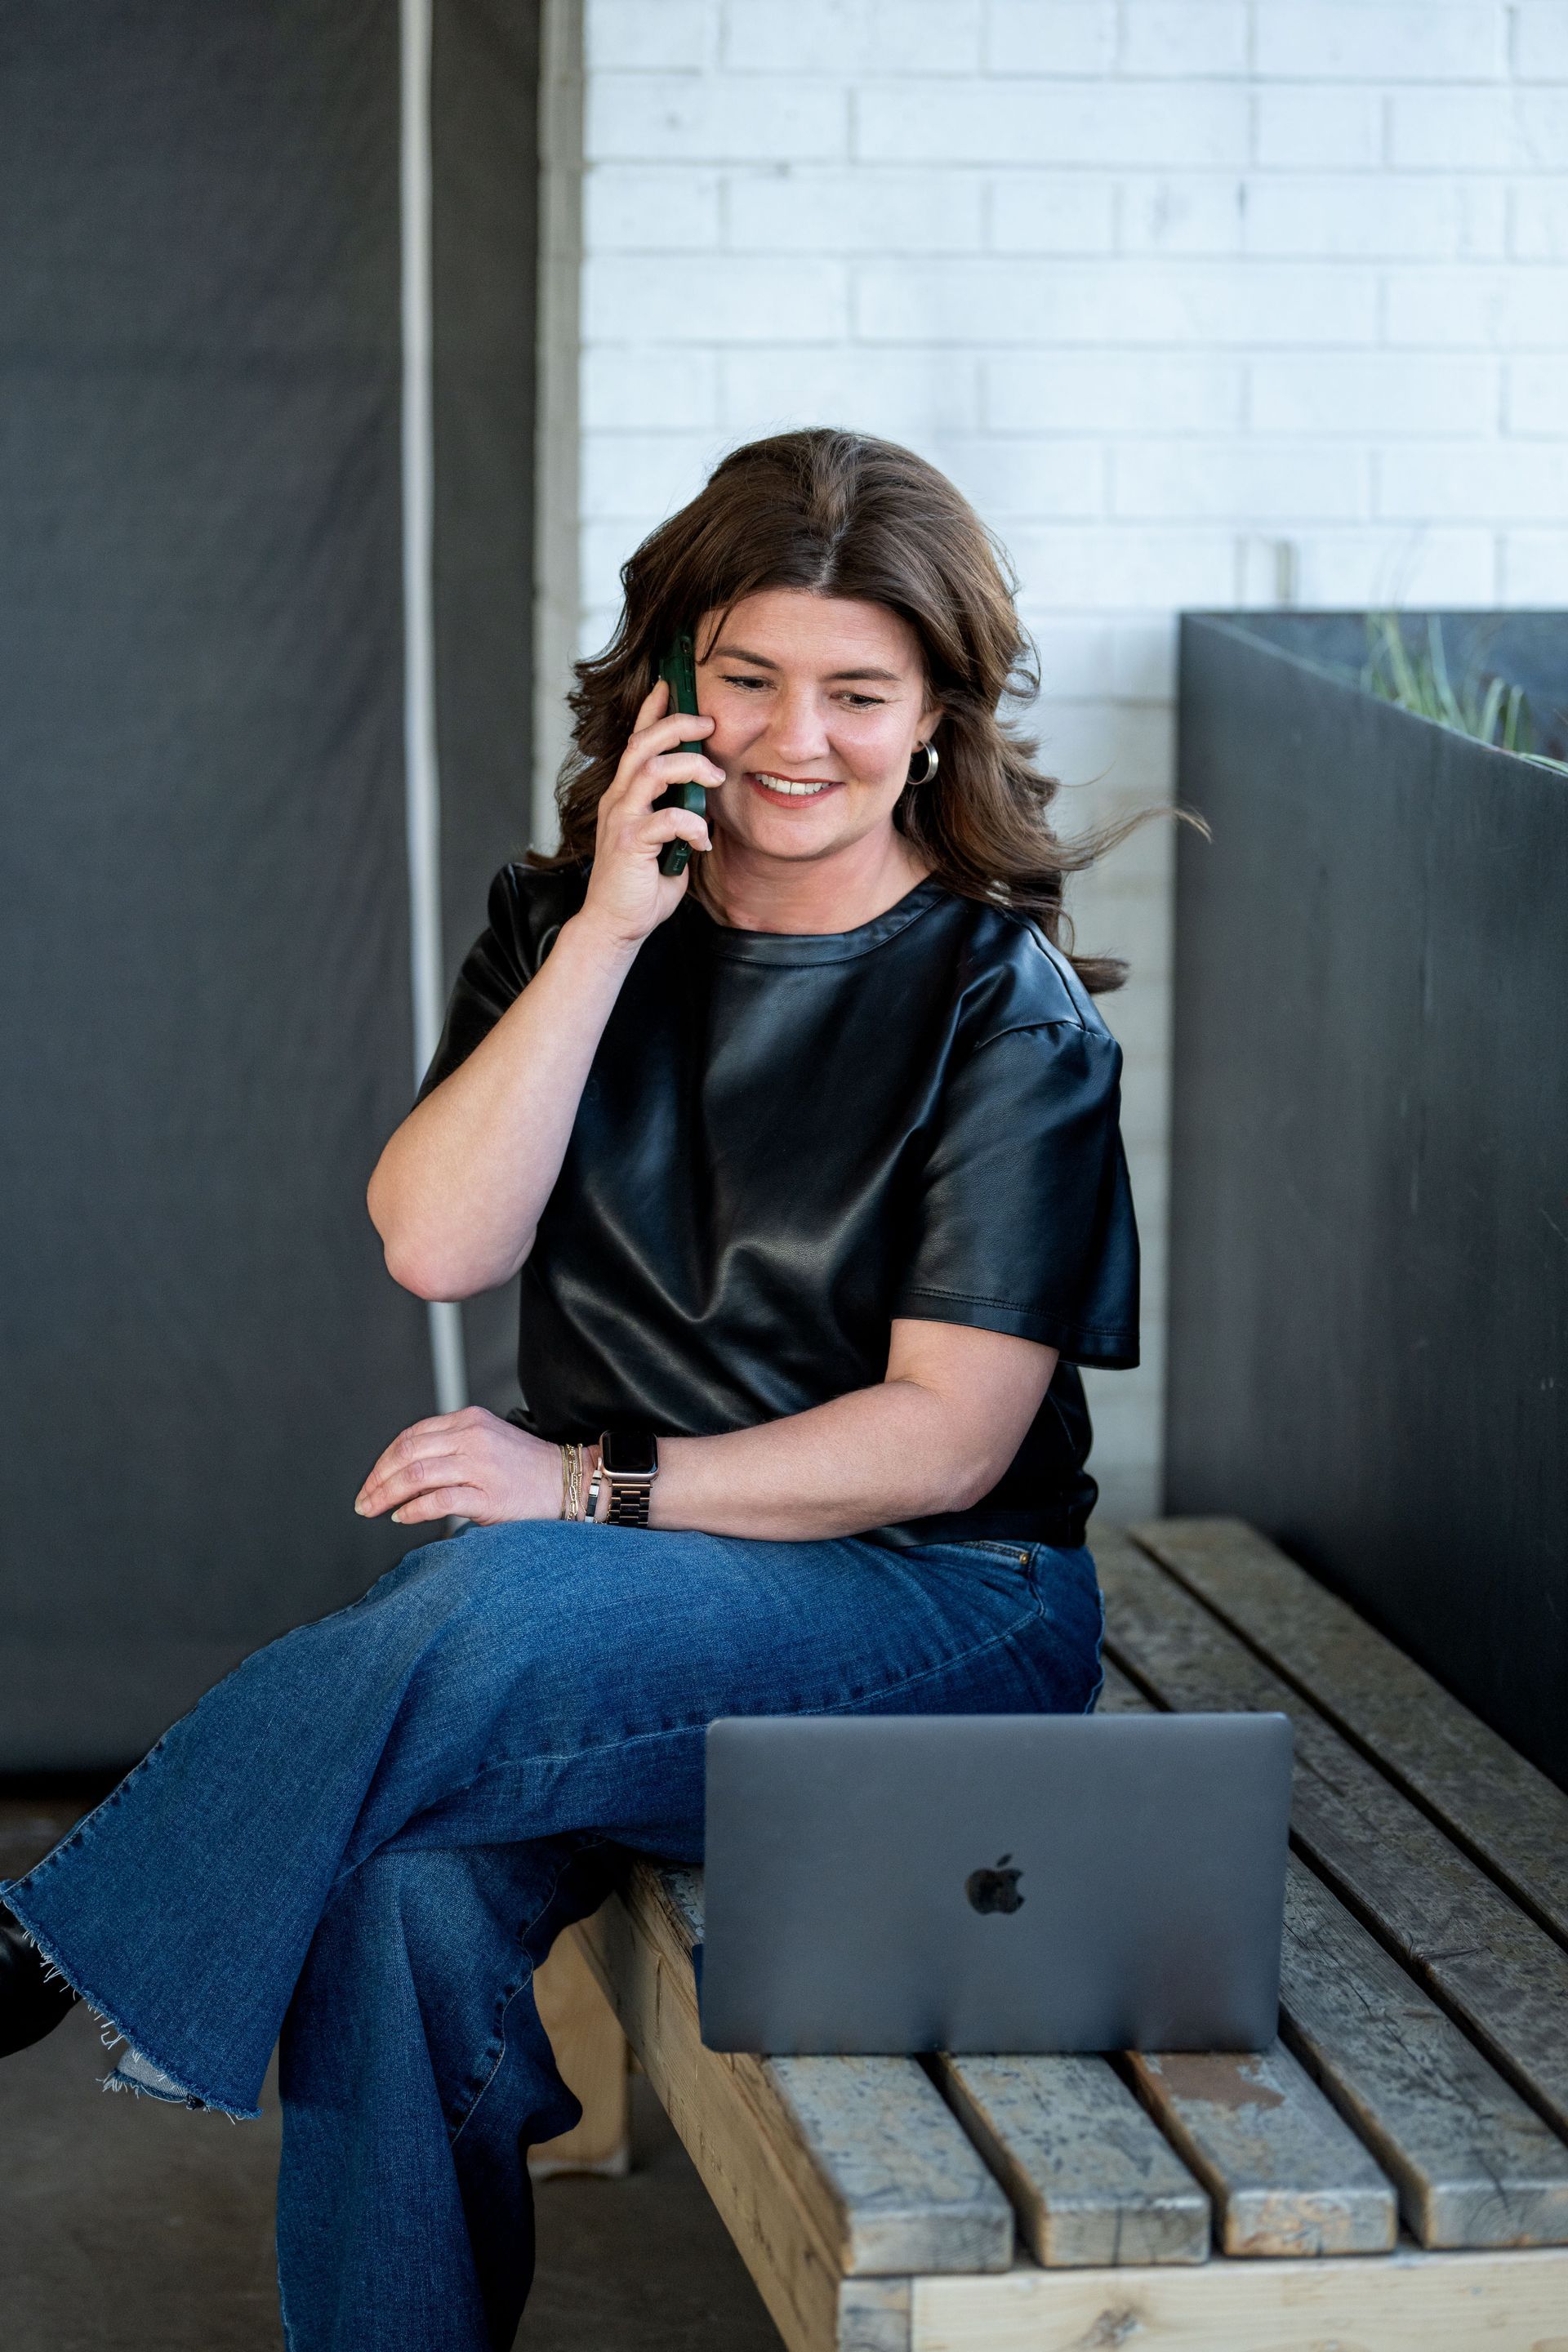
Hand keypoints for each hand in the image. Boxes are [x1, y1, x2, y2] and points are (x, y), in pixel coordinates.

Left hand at [354, 1407, 562, 1526]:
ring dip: (387, 1495)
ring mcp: (481, 1465)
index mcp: (469, 1420)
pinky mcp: (490, 1496)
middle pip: (407, 1453)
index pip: (411, 1436)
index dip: (383, 1461)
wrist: (572, 1482)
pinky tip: (403, 1518)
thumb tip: (407, 1470)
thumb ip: (452, 1445)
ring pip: (417, 1474)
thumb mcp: (488, 1440)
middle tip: (363, 1501)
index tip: (371, 1482)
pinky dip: (413, 1510)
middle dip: (377, 1479)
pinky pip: (439, 1500)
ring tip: (374, 1510)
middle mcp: (472, 1437)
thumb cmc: (528, 1469)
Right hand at [578, 678, 723, 949]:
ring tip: (715, 779)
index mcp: (626, 795)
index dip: (652, 711)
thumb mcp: (666, 841)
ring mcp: (621, 820)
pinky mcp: (628, 844)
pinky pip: (664, 820)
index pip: (636, 741)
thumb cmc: (641, 884)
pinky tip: (703, 840)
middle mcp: (619, 800)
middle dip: (677, 726)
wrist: (615, 924)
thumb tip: (703, 798)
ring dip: (689, 767)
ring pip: (650, 771)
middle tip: (708, 724)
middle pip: (642, 745)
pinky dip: (690, 824)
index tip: (671, 685)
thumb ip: (678, 815)